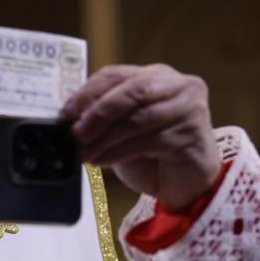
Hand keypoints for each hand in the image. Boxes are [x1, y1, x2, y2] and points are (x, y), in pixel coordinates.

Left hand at [62, 64, 220, 208]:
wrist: (186, 186)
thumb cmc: (153, 157)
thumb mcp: (122, 131)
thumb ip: (104, 118)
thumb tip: (71, 118)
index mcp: (156, 76)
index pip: (117, 74)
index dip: (89, 92)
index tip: (67, 112)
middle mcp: (178, 85)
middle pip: (132, 90)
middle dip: (99, 112)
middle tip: (77, 132)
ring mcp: (189, 107)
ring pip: (139, 117)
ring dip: (106, 138)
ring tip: (86, 153)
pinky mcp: (192, 133)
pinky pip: (148, 141)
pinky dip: (118, 152)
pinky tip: (103, 161)